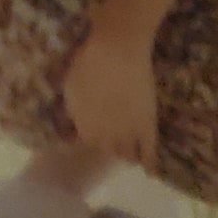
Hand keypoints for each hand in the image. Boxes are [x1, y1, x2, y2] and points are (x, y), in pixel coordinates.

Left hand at [61, 24, 161, 166]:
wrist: (117, 50)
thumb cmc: (88, 62)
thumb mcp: (69, 87)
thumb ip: (71, 108)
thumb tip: (72, 119)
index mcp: (82, 126)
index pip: (80, 143)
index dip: (83, 138)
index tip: (85, 134)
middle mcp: (103, 136)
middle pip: (104, 150)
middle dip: (105, 146)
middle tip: (110, 140)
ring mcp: (127, 133)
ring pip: (125, 155)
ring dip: (124, 153)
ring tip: (127, 152)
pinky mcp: (147, 126)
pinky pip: (148, 150)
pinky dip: (147, 160)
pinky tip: (148, 167)